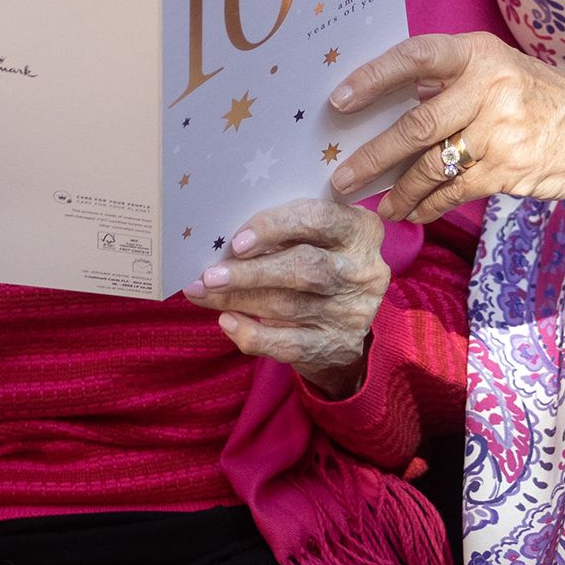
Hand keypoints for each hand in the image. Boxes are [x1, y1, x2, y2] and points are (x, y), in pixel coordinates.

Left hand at [184, 196, 387, 396]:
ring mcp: (352, 311)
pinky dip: (253, 335)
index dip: (275, 227)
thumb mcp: (316, 234)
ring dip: (238, 300)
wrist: (346, 318)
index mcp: (359, 229)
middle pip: (304, 268)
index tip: (236, 241)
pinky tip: (227, 322)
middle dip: (250, 272)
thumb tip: (221, 237)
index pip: (319, 219)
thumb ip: (284, 229)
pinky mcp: (337, 346)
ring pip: (289, 306)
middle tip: (210, 275)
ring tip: (202, 293)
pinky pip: (289, 344)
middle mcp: (362, 270)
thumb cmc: (318, 256)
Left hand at [327, 32, 564, 224]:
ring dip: (399, 190)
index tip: (339, 100)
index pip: (415, 56)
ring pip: (432, 165)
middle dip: (373, 155)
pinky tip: (412, 212)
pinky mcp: (508, 169)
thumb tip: (396, 99)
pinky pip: (454, 191)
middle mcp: (488, 86)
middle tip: (342, 177)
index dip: (373, 77)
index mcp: (478, 53)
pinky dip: (428, 205)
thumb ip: (451, 80)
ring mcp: (500, 131)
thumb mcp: (499, 69)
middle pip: (417, 124)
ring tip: (379, 204)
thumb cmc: (540, 97)